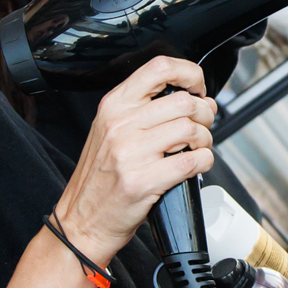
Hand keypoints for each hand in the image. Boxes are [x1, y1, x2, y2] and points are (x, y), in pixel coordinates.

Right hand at [56, 56, 215, 260]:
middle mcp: (120, 125)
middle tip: (202, 126)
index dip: (189, 73)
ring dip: (205, 140)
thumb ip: (146, 110)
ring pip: (192, 130)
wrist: (82, 220)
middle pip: (184, 102)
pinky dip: (204, 162)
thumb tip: (197, 99)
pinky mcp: (143, 180)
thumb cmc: (99, 178)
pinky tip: (195, 166)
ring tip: (197, 148)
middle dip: (205, 114)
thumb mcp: (110, 131)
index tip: (198, 88)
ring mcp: (131, 152)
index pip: (159, 67)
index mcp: (114, 106)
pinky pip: (192, 161)